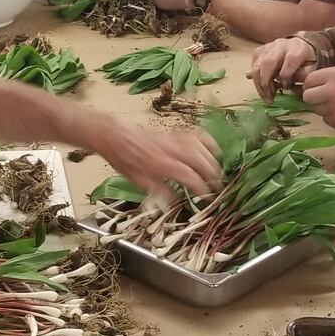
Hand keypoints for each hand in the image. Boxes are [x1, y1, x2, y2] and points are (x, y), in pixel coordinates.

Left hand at [92, 120, 221, 198]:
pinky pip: (196, 135)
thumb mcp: (138, 181)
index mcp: (161, 164)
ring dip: (212, 159)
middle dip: (211, 173)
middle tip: (217, 185)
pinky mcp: (175, 134)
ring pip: (201, 146)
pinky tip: (213, 150)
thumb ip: (158, 192)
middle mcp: (170, 150)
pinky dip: (208, 142)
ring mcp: (174, 140)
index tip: (207, 196)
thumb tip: (173, 202)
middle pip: (199, 159)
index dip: (201, 186)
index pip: (188, 175)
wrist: (117, 138)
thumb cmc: (125, 160)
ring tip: (216, 171)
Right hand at [250, 38, 316, 100]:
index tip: (286, 87)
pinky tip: (262, 86)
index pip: (289, 61)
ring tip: (265, 96)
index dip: (286, 77)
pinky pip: (254, 64)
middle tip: (269, 98)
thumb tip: (292, 85)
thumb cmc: (306, 59)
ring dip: (259, 84)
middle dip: (266, 83)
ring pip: (258, 65)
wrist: (300, 44)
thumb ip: (305, 76)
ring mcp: (268, 47)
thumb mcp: (313, 67)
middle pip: (268, 62)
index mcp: (297, 49)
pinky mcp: (260, 50)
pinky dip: (255, 77)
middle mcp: (281, 45)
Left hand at [300, 66, 334, 133]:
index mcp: (334, 75)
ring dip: (323, 108)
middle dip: (314, 98)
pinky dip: (333, 118)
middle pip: (307, 97)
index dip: (312, 85)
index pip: (309, 81)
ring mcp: (333, 109)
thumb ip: (333, 76)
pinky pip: (327, 120)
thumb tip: (316, 81)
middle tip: (324, 98)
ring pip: (316, 110)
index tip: (317, 87)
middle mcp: (330, 91)